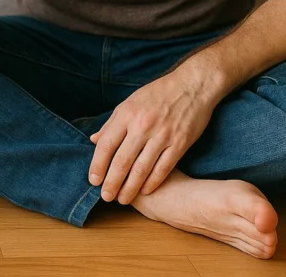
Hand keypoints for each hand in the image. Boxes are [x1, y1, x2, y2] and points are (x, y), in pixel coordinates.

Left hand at [87, 70, 216, 203]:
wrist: (192, 85)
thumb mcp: (130, 102)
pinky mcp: (180, 143)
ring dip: (130, 187)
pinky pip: (163, 168)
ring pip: (141, 169)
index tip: (93, 180)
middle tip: (105, 197)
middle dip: (112, 182)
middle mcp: (142, 126)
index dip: (98, 165)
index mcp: (127, 114)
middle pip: (122, 161)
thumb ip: (112, 123)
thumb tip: (94, 140)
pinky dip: (152, 182)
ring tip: (123, 199)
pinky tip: (144, 191)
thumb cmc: (158, 94)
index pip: (106, 145)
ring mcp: (162, 135)